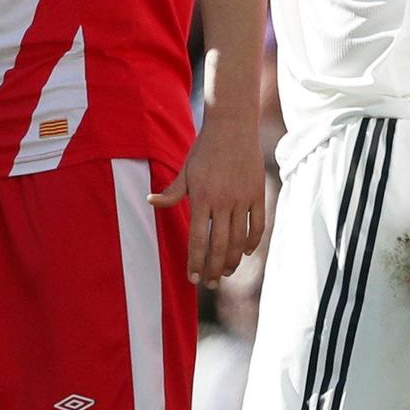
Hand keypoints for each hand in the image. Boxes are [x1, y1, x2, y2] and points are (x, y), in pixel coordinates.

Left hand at [149, 117, 265, 286]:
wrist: (232, 127)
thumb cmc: (204, 150)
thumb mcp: (186, 170)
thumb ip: (172, 191)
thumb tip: (151, 201)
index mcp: (202, 197)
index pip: (198, 239)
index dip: (195, 262)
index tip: (192, 278)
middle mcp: (223, 201)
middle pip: (220, 246)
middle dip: (213, 269)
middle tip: (209, 282)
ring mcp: (243, 199)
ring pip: (240, 240)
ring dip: (232, 260)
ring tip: (225, 272)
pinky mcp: (258, 194)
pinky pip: (258, 226)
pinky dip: (253, 242)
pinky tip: (245, 252)